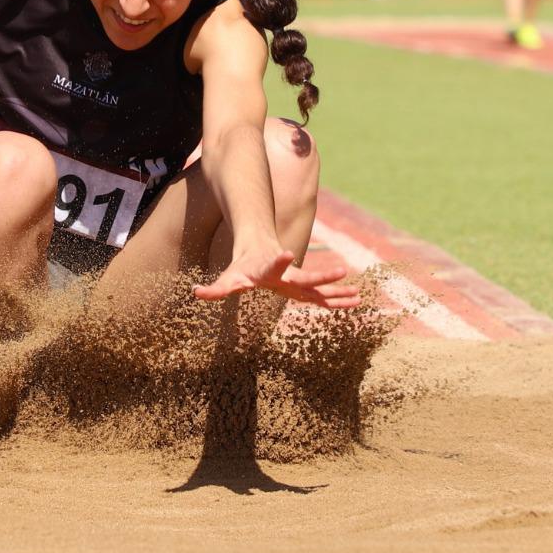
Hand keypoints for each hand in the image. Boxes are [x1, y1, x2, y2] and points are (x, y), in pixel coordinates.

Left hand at [193, 244, 364, 309]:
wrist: (261, 250)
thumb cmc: (242, 268)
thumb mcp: (228, 279)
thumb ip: (215, 289)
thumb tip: (196, 293)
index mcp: (269, 271)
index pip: (273, 266)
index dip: (279, 260)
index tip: (286, 253)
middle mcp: (287, 275)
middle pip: (305, 277)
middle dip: (322, 275)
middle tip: (340, 271)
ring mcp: (298, 281)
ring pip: (319, 286)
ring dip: (336, 290)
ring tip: (356, 294)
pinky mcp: (304, 288)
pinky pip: (322, 296)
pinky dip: (337, 299)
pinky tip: (355, 302)